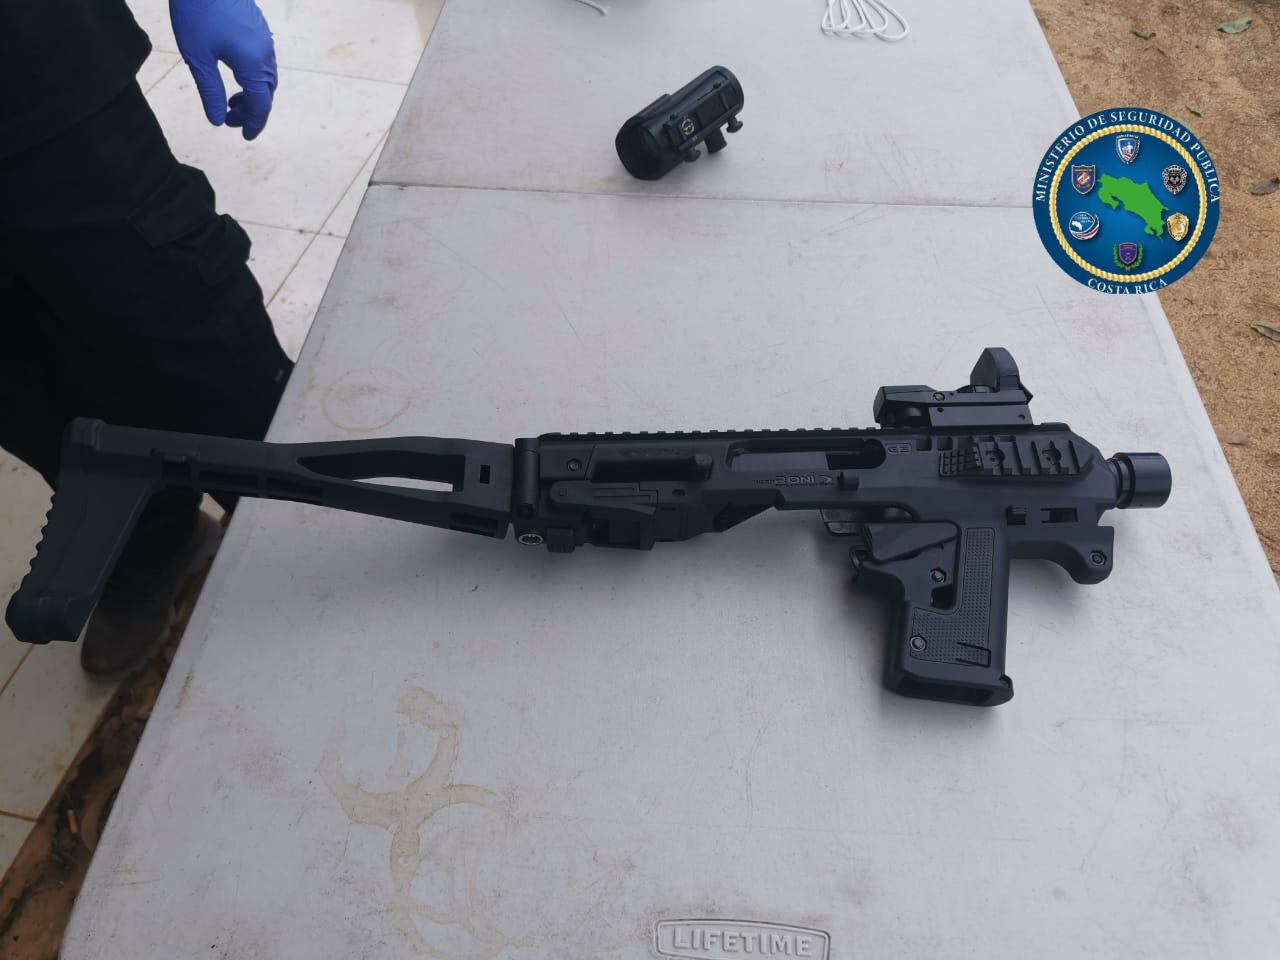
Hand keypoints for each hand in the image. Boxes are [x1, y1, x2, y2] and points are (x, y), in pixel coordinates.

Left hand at [170, 0, 277, 139]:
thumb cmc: (197, 14)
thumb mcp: (197, 57)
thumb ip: (210, 91)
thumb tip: (217, 120)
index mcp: (252, 65)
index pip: (261, 104)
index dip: (254, 123)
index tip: (245, 136)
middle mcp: (264, 54)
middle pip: (267, 92)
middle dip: (252, 109)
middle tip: (230, 117)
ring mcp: (264, 39)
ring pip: (266, 77)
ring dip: (253, 93)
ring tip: (231, 98)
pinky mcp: (258, 28)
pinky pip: (263, 61)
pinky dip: (253, 76)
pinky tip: (234, 72)